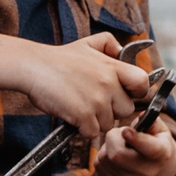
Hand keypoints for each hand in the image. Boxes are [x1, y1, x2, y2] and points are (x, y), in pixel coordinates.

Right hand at [17, 33, 151, 140]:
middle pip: (126, 110)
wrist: (33, 67)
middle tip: (94, 101)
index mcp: (113, 67)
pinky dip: (82, 128)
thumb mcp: (88, 43)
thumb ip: (110, 44)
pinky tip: (72, 115)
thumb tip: (123, 52)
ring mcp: (97, 101)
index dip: (136, 91)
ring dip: (95, 120)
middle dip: (112, 109)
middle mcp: (109, 84)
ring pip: (108, 123)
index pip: (142, 83)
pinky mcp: (84, 116)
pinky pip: (92, 132)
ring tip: (79, 105)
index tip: (125, 93)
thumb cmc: (59, 59)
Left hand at [95, 121, 175, 175]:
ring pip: (106, 158)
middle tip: (119, 132)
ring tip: (118, 143)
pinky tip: (113, 152)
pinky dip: (102, 154)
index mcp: (161, 154)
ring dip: (107, 145)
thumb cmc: (152, 138)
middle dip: (113, 138)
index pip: (150, 150)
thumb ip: (150, 120)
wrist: (149, 162)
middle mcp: (147, 172)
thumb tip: (141, 117)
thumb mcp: (156, 127)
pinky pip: (99, 165)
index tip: (125, 131)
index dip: (137, 140)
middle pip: (118, 155)